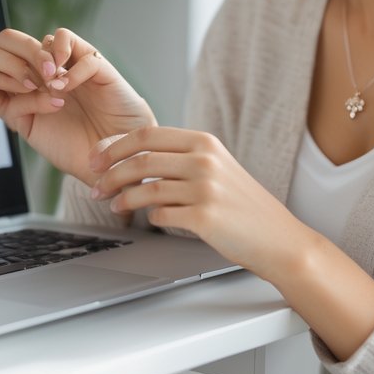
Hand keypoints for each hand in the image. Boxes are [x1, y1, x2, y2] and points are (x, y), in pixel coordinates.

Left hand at [0, 28, 155, 185]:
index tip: (10, 99)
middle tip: (27, 86)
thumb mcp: (33, 132)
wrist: (113, 161)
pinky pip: (75, 48)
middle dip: (11, 62)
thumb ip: (12, 109)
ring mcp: (70, 65)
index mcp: (25, 86)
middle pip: (7, 39)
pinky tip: (67, 88)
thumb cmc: (76, 149)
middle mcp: (44, 71)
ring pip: (44, 38)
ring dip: (40, 60)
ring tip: (51, 86)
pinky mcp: (96, 65)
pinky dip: (67, 68)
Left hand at [87, 126, 305, 278]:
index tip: (96, 158)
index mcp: (205, 142)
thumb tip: (132, 156)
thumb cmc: (242, 206)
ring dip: (122, 198)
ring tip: (113, 205)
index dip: (114, 146)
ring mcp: (205, 188)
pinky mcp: (205, 217)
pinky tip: (147, 219)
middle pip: (140, 160)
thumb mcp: (216, 167)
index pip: (146, 135)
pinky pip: (161, 215)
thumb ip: (182, 157)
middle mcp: (205, 160)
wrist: (278, 238)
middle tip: (95, 185)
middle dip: (109, 173)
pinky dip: (148, 217)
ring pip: (146, 188)